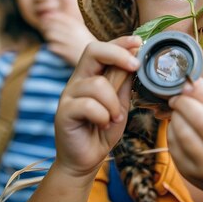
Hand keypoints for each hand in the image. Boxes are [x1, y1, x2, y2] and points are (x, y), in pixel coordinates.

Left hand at [41, 12, 96, 64]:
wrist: (96, 59)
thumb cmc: (87, 45)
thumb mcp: (82, 31)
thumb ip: (70, 25)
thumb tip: (52, 17)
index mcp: (77, 25)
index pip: (58, 16)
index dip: (51, 19)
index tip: (50, 23)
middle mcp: (73, 31)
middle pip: (52, 25)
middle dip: (49, 29)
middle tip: (52, 35)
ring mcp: (69, 41)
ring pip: (50, 34)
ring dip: (50, 39)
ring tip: (55, 42)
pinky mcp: (66, 52)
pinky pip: (52, 46)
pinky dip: (53, 48)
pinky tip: (58, 50)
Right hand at [54, 36, 141, 176]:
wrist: (86, 159)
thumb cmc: (103, 129)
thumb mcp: (120, 103)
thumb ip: (124, 82)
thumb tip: (136, 58)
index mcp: (91, 75)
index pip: (102, 49)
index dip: (120, 42)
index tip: (139, 42)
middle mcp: (78, 80)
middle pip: (93, 51)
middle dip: (118, 55)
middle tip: (135, 67)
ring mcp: (68, 95)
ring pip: (97, 84)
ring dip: (113, 103)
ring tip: (114, 118)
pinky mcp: (63, 112)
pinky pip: (88, 105)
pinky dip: (102, 116)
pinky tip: (103, 124)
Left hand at [166, 75, 202, 199]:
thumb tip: (194, 75)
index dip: (197, 90)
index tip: (188, 81)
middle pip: (197, 119)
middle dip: (183, 101)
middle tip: (178, 95)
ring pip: (182, 133)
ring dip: (175, 115)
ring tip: (178, 109)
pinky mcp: (191, 175)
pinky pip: (174, 146)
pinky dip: (172, 131)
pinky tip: (178, 125)